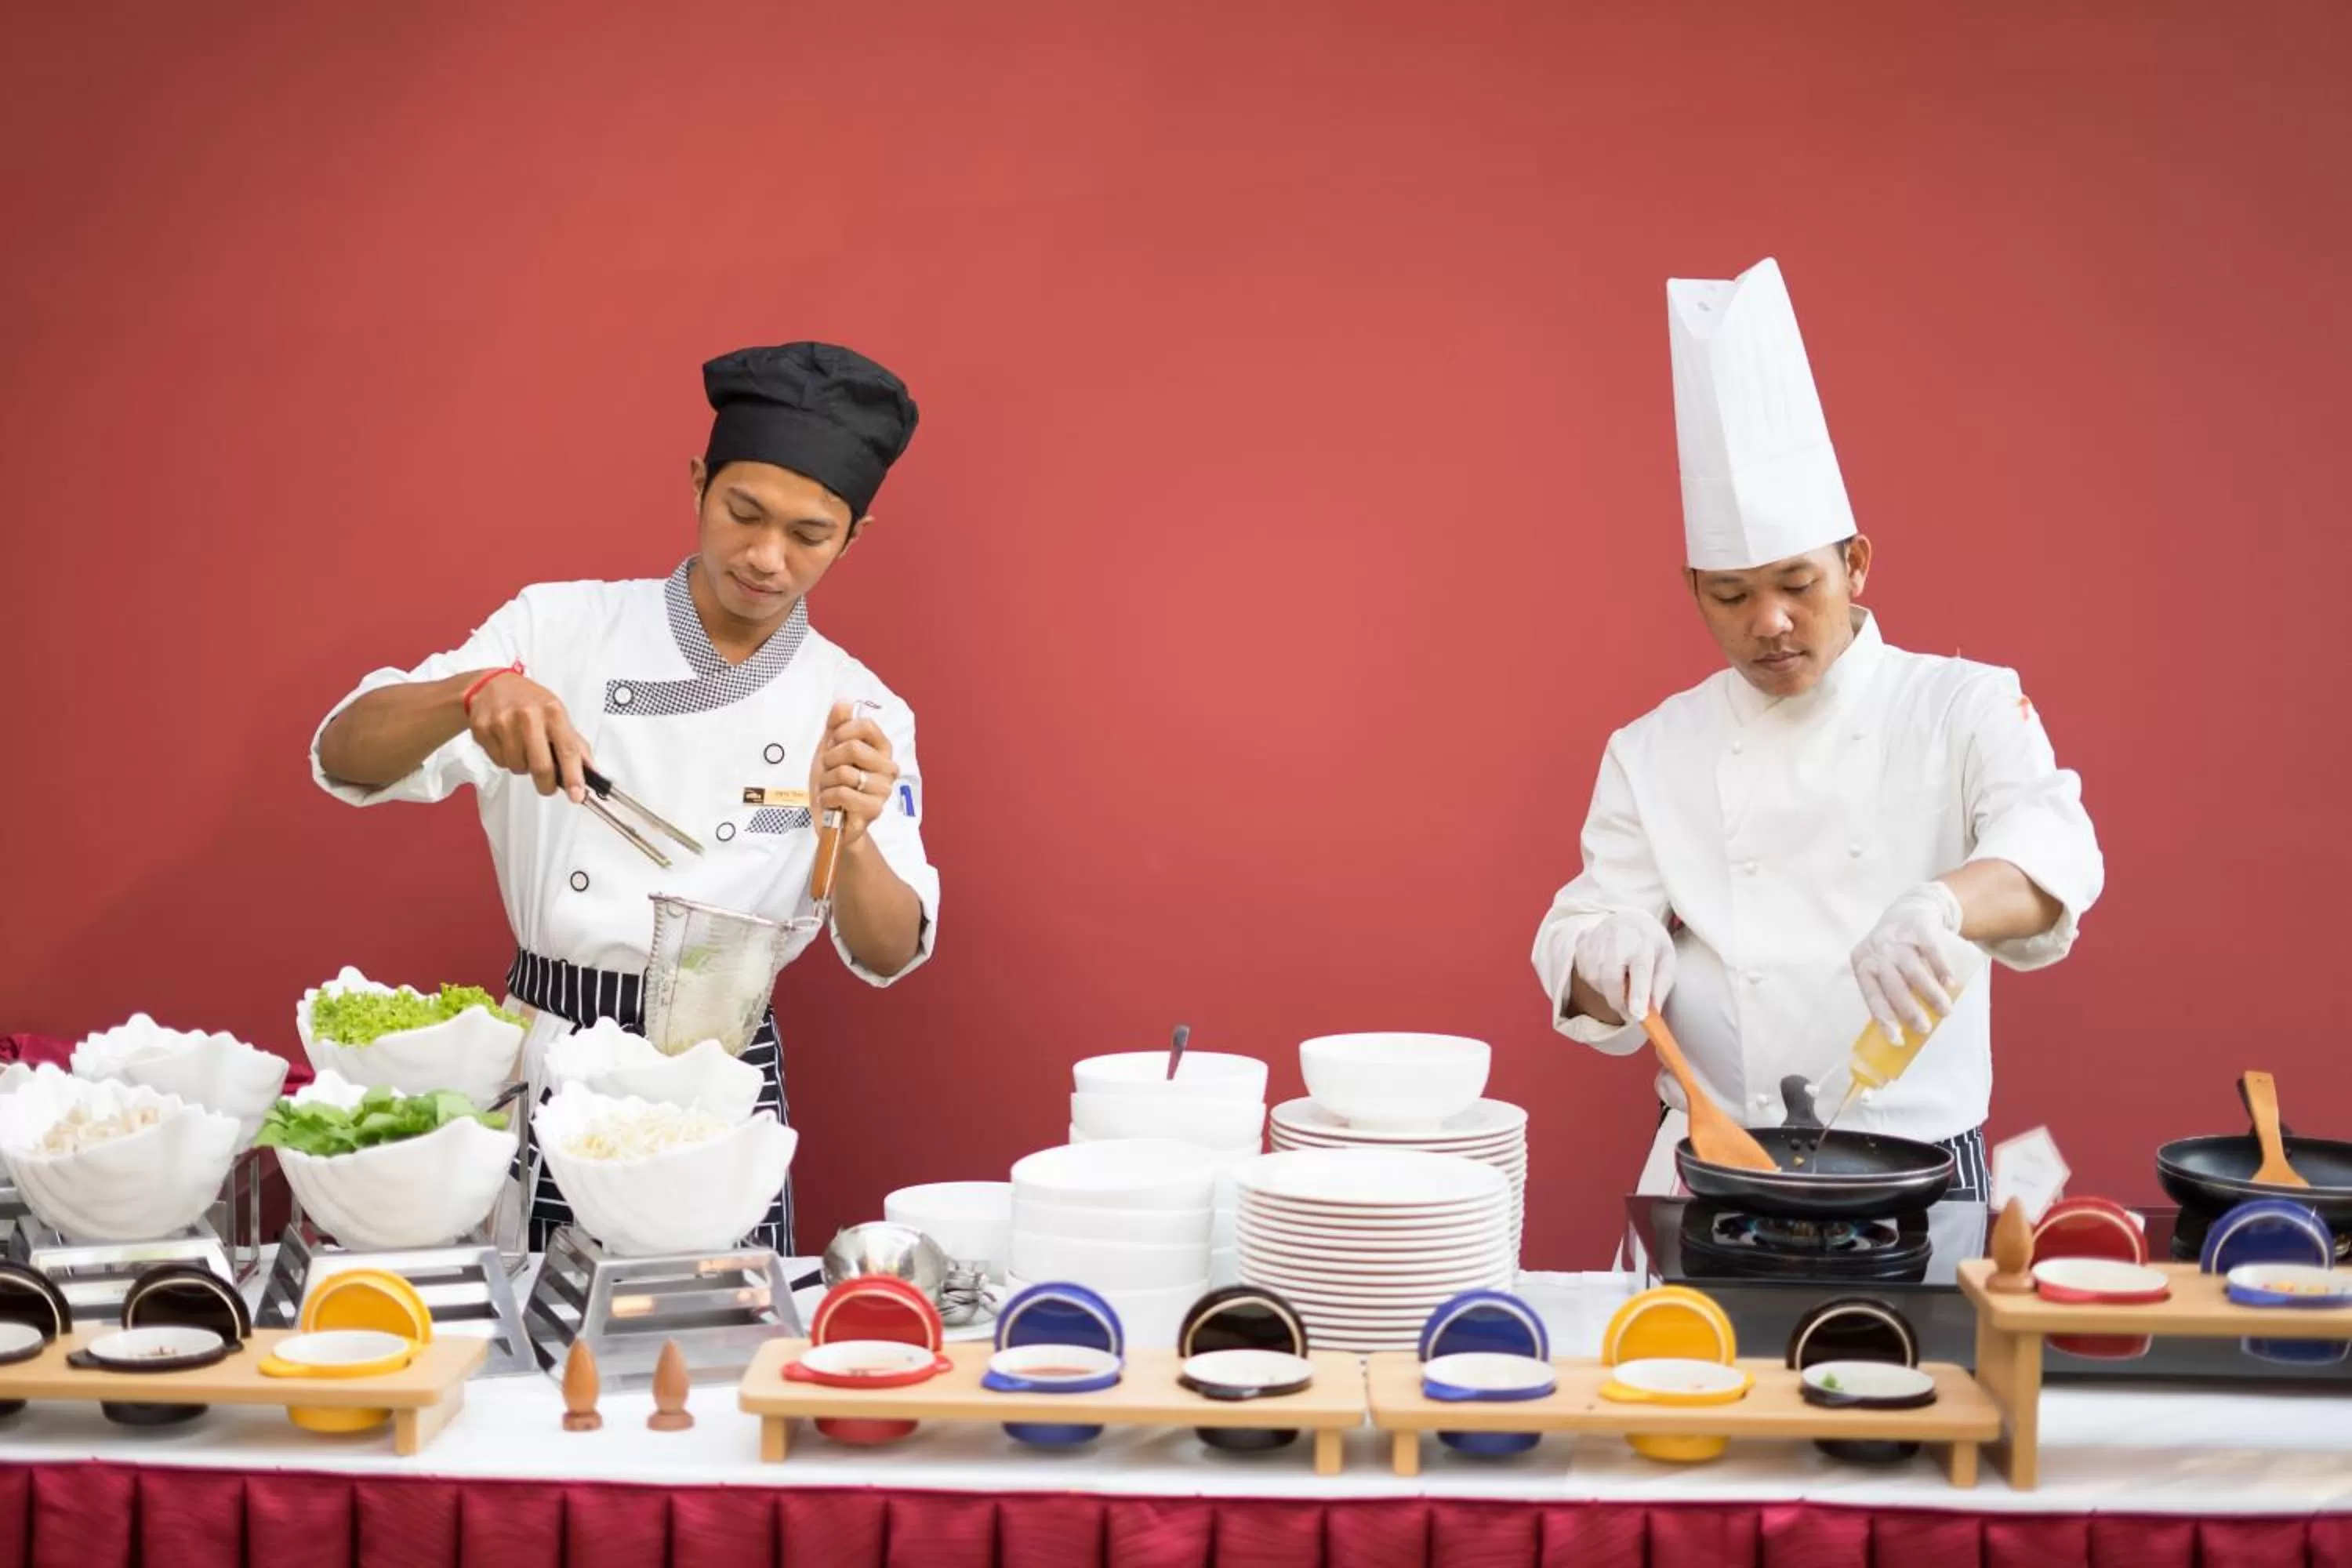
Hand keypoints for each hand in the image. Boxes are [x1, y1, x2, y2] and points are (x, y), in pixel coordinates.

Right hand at [467, 672, 592, 800]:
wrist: (491, 686)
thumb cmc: (529, 702)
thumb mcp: (556, 714)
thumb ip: (574, 743)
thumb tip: (591, 770)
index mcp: (552, 711)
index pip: (568, 750)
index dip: (573, 777)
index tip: (578, 796)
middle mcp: (528, 715)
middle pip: (541, 766)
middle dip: (546, 784)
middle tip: (548, 786)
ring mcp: (503, 722)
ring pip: (518, 767)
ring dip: (523, 767)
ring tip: (523, 750)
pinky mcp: (483, 729)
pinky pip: (499, 762)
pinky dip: (506, 760)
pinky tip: (507, 743)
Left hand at [808, 701, 897, 845]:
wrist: (828, 818)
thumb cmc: (832, 783)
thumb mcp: (829, 749)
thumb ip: (836, 725)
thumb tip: (844, 703)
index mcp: (882, 751)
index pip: (867, 725)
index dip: (842, 732)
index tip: (833, 744)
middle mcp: (888, 769)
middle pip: (853, 748)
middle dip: (830, 759)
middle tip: (829, 771)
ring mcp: (883, 791)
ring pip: (844, 773)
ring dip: (826, 782)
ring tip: (829, 789)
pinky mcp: (873, 811)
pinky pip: (843, 794)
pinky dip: (827, 798)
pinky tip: (830, 803)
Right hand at [1572, 910, 1677, 1025]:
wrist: (1629, 918)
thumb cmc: (1650, 944)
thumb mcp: (1667, 960)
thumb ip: (1661, 985)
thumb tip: (1653, 1011)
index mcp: (1644, 942)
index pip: (1640, 970)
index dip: (1638, 994)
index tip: (1638, 1015)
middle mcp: (1618, 939)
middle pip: (1611, 978)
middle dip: (1619, 1002)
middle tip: (1629, 1014)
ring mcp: (1597, 939)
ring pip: (1595, 979)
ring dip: (1607, 992)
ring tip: (1620, 986)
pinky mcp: (1582, 944)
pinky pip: (1584, 973)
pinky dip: (1596, 982)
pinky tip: (1607, 975)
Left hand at [1851, 881, 1968, 1039]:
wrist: (1911, 909)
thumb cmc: (1893, 950)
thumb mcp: (1879, 966)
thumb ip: (1884, 990)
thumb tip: (1898, 1031)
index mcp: (1862, 964)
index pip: (1872, 996)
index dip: (1884, 1019)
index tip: (1898, 1039)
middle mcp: (1876, 951)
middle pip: (1893, 986)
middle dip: (1909, 1011)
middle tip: (1924, 1029)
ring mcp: (1897, 939)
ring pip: (1914, 971)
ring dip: (1930, 995)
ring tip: (1945, 1012)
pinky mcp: (1919, 928)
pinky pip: (1931, 951)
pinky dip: (1941, 969)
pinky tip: (1950, 984)